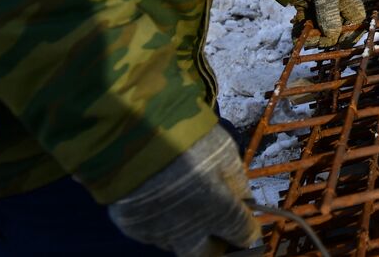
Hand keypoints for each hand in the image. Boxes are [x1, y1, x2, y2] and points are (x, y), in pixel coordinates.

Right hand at [107, 124, 258, 256]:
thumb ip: (236, 180)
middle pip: (206, 255)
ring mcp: (157, 232)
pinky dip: (160, 219)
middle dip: (214, 244)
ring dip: (185, 228)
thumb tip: (243, 198)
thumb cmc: (185, 137)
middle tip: (215, 222)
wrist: (132, 134)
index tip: (247, 220)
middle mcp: (188, 231)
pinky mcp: (131, 227)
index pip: (242, 235)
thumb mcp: (223, 151)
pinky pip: (152, 230)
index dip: (247, 228)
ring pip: (176, 241)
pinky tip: (158, 196)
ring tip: (182, 199)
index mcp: (217, 211)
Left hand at [300, 0, 366, 45]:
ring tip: (302, 38)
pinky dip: (301, 31)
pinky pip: (305, 24)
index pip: (356, 18)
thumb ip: (329, 14)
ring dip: (311, 36)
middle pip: (336, 26)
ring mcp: (318, 5)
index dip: (352, 31)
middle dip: (326, 37)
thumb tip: (332, 37)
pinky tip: (296, 34)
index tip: (339, 41)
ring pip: (319, 28)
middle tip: (316, 42)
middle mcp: (334, 2)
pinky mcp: (303, 6)